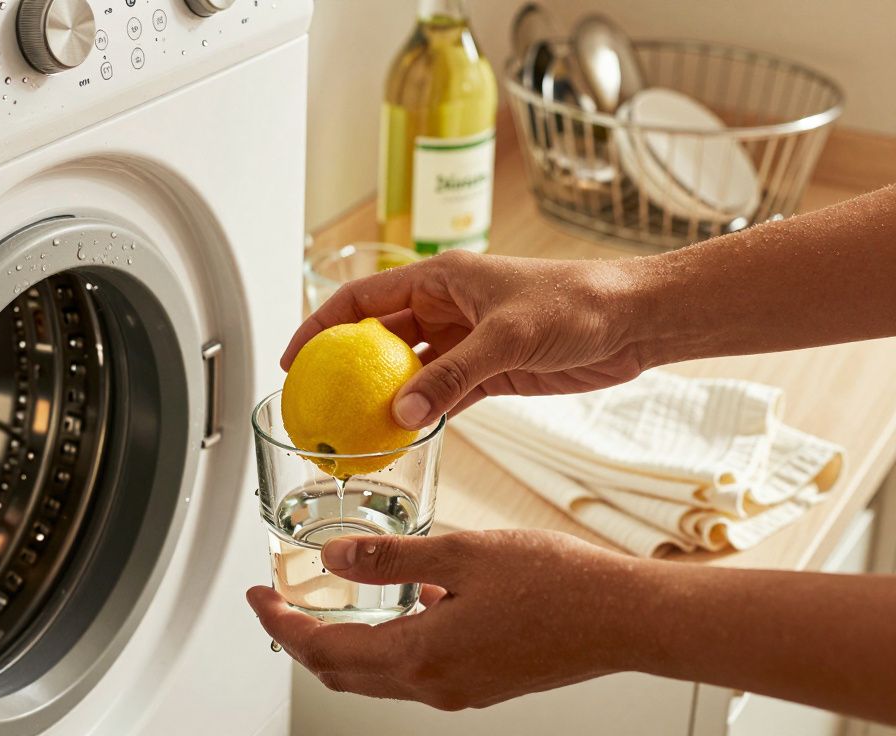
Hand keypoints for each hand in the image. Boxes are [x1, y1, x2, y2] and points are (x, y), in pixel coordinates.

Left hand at [246, 529, 647, 709]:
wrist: (625, 619)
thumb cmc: (557, 584)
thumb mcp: (462, 553)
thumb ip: (390, 560)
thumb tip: (332, 560)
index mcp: (421, 655)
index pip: (322, 649)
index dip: (280, 623)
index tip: (257, 598)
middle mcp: (434, 685)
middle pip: (341, 671)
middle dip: (299, 639)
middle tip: (276, 604)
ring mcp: (458, 690)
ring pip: (374, 676)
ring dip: (338, 644)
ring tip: (320, 604)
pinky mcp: (479, 684)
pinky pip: (412, 672)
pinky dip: (383, 645)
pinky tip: (397, 608)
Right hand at [282, 250, 650, 428]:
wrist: (634, 320)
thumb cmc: (577, 302)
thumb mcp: (506, 336)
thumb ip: (452, 376)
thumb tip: (401, 414)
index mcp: (439, 278)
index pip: (361, 299)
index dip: (321, 325)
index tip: (296, 360)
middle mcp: (446, 307)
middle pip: (378, 337)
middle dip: (347, 367)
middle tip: (320, 404)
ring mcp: (466, 340)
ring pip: (409, 370)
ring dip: (384, 396)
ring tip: (354, 429)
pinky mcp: (489, 371)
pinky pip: (441, 394)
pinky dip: (422, 413)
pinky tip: (403, 436)